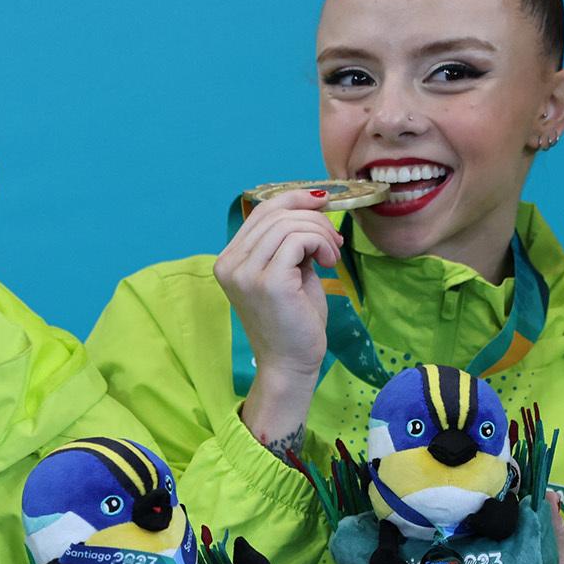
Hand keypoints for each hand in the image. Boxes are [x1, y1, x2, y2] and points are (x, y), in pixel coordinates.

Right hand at [216, 191, 343, 437]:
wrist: (290, 364)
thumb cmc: (293, 322)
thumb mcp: (288, 272)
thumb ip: (290, 242)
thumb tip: (312, 205)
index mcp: (230, 260)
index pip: (260, 211)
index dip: (294, 198)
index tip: (323, 203)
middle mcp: (230, 264)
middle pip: (275, 213)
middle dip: (313, 218)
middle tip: (334, 241)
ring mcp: (245, 273)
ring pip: (288, 224)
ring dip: (319, 233)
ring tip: (331, 255)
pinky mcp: (268, 281)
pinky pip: (298, 240)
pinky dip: (320, 244)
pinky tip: (329, 264)